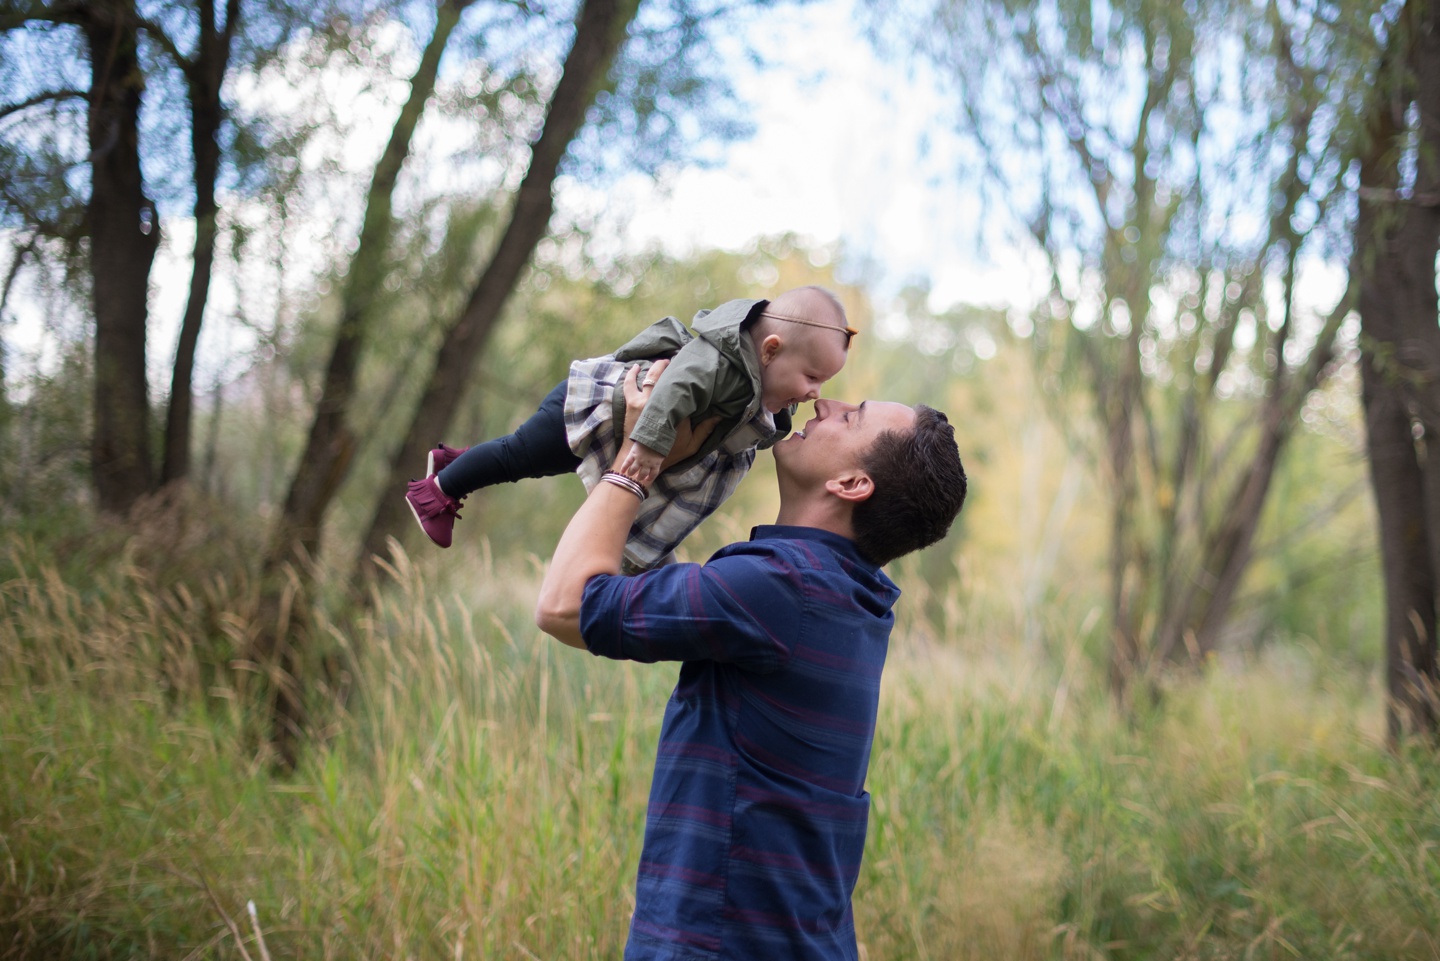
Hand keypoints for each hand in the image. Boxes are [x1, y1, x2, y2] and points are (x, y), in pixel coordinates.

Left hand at [618, 361, 719, 477]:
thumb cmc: (667, 454)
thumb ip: (705, 429)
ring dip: (655, 367)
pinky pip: (630, 384)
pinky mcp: (631, 403)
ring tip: (662, 361)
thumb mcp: (692, 445)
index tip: (693, 370)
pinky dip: (632, 374)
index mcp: (676, 411)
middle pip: (666, 376)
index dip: (688, 378)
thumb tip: (720, 415)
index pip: (684, 389)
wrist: (641, 461)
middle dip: (672, 366)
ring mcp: (643, 401)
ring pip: (649, 376)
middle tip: (677, 361)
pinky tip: (636, 367)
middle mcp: (659, 402)